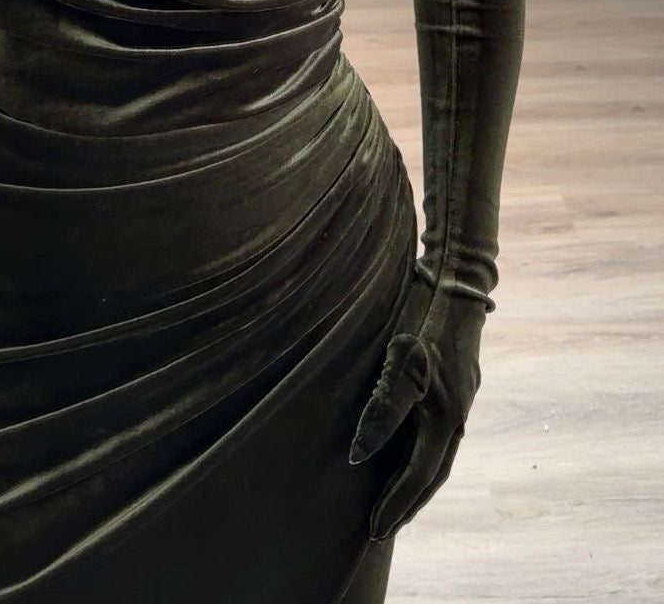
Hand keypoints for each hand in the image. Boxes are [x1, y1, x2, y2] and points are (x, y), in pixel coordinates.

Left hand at [348, 267, 488, 539]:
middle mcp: (456, 417)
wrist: (458, 288)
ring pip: (438, 457)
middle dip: (408, 503)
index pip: (419, 475)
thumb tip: (359, 453)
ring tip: (393, 503)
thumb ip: (384, 407)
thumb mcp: (403, 361)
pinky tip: (407, 455)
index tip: (375, 529)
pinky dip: (422, 456)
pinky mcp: (454, 389)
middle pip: (433, 474)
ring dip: (416, 483)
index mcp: (446, 418)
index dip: (397, 502)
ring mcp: (458, 404)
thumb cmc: (426, 322)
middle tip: (381, 529)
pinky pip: (438, 436)